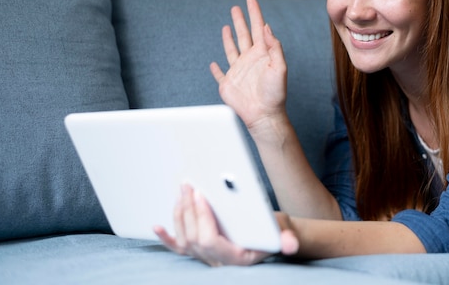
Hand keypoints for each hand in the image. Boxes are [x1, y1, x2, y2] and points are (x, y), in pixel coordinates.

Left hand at [154, 184, 298, 265]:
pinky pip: (180, 248)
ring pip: (184, 240)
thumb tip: (290, 244)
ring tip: (181, 193)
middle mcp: (218, 261)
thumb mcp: (285, 232)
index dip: (202, 218)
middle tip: (188, 186)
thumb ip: (288, 239)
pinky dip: (167, 238)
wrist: (272, 238)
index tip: (201, 196)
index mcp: (235, 258)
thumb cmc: (275, 233)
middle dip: (189, 210)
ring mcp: (207, 258)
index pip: (209, 241)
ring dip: (180, 215)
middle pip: (193, 238)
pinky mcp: (201, 251)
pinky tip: (157, 227)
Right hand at [210, 0, 287, 129]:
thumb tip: (266, 28)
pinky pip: (220, 74)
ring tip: (228, 25)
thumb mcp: (279, 67)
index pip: (258, 29)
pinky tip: (214, 63)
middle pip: (244, 35)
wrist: (264, 116)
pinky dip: (216, 69)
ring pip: (232, 49)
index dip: (255, 13)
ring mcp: (239, 71)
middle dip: (241, 20)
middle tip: (237, 6)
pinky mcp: (229, 84)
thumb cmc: (275, 94)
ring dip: (229, 37)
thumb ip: (274, 47)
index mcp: (263, 54)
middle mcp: (250, 60)